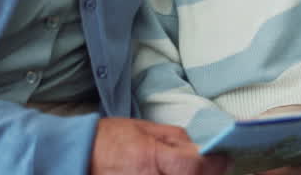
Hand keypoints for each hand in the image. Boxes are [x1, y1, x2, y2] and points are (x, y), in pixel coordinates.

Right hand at [89, 118, 228, 174]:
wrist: (76, 157)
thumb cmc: (109, 140)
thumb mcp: (147, 130)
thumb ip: (179, 140)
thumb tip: (206, 148)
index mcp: (151, 160)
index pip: (197, 168)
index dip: (216, 163)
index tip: (224, 158)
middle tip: (210, 167)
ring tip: (189, 171)